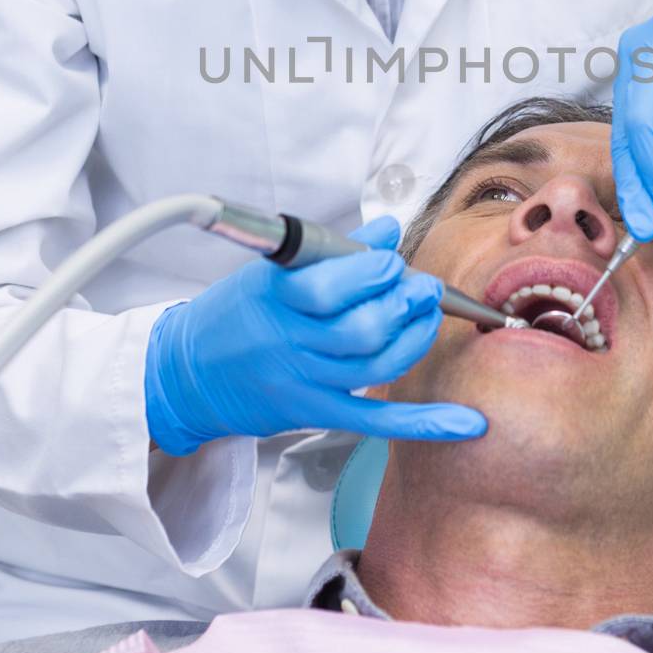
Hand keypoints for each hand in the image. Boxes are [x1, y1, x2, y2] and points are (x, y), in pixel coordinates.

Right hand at [145, 215, 486, 453]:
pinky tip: (465, 421)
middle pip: (361, 330)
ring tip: (426, 313)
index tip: (391, 260)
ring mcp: (303, 383)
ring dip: (414, 337)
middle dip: (402, 304)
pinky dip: (424, 422)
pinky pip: (376, 421)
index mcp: (273, 298)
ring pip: (375, 368)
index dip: (373, 272)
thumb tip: (387, 230)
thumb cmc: (234, 314)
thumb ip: (332, 250)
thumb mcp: (270, 271)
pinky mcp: (315, 413)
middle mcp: (288, 343)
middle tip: (419, 287)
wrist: (187, 375)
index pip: (330, 287)